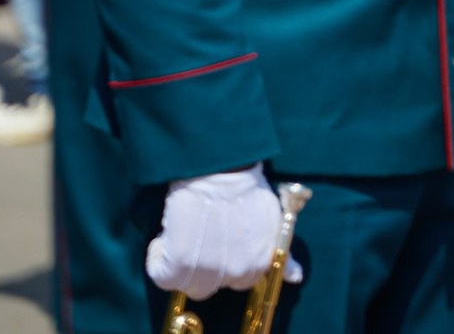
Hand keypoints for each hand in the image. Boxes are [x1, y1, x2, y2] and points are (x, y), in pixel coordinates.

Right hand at [144, 167, 299, 298]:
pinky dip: (156, 258)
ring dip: (179, 264)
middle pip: (212, 286)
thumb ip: (282, 253)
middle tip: (199, 239)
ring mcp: (208, 269)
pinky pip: (160, 275)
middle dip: (204, 266)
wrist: (219, 166)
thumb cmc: (245, 188)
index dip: (224, 262)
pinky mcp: (180, 262)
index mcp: (259, 264)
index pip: (238, 281)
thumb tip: (296, 278)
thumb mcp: (273, 222)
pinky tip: (166, 236)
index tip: (216, 243)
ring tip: (182, 234)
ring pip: (187, 284)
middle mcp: (236, 273)